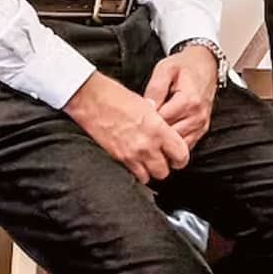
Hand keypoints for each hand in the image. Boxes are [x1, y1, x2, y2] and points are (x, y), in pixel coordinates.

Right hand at [64, 71, 190, 182]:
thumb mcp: (146, 104)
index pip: (181, 155)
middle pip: (165, 171)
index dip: (180, 157)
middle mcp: (147, 145)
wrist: (91, 99)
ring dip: (149, 170)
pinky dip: (136, 171)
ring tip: (146, 160)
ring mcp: (131, 154)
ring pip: (149, 176)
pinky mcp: (117, 158)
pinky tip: (134, 161)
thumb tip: (164, 129)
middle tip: (161, 158)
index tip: (177, 155)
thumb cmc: (116, 97)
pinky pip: (133, 174)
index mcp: (158, 129)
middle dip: (165, 165)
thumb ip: (158, 121)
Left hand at [145, 45, 219, 147]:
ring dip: (164, 141)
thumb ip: (155, 89)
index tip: (138, 118)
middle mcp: (198, 116)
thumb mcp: (165, 69)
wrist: (205, 64)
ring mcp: (201, 125)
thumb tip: (147, 107)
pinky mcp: (202, 130)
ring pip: (178, 145)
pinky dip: (174, 144)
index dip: (148, 121)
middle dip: (155, 134)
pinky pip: (186, 145)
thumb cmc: (185, 66)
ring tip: (151, 132)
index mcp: (189, 101)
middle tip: (141, 128)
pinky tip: (164, 136)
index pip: (162, 121)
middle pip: (170, 137)